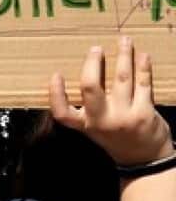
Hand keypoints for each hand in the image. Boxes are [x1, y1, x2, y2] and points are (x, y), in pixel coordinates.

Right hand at [50, 35, 173, 166]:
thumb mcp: (95, 129)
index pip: (62, 112)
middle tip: (96, 48)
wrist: (145, 159)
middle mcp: (102, 121)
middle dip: (93, 63)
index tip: (56, 74)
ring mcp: (124, 117)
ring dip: (123, 56)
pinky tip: (142, 56)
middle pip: (91, 87)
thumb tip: (86, 75)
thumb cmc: (116, 138)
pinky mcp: (144, 113)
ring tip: (124, 41)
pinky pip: (143, 84)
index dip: (56, 93)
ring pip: (121, 79)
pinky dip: (143, 67)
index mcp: (86, 125)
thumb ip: (88, 108)